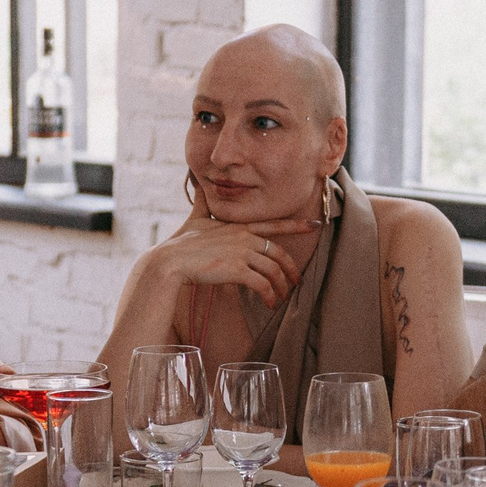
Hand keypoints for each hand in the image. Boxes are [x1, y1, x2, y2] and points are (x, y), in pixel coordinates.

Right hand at [148, 215, 319, 306]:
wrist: (170, 261)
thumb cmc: (181, 242)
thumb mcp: (195, 218)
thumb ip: (203, 203)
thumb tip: (200, 183)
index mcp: (238, 226)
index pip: (273, 224)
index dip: (295, 225)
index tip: (315, 224)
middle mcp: (244, 236)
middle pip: (278, 252)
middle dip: (291, 269)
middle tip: (297, 281)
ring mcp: (241, 252)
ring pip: (273, 270)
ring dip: (280, 286)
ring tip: (280, 298)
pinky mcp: (236, 269)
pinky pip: (262, 284)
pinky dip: (269, 295)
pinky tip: (269, 303)